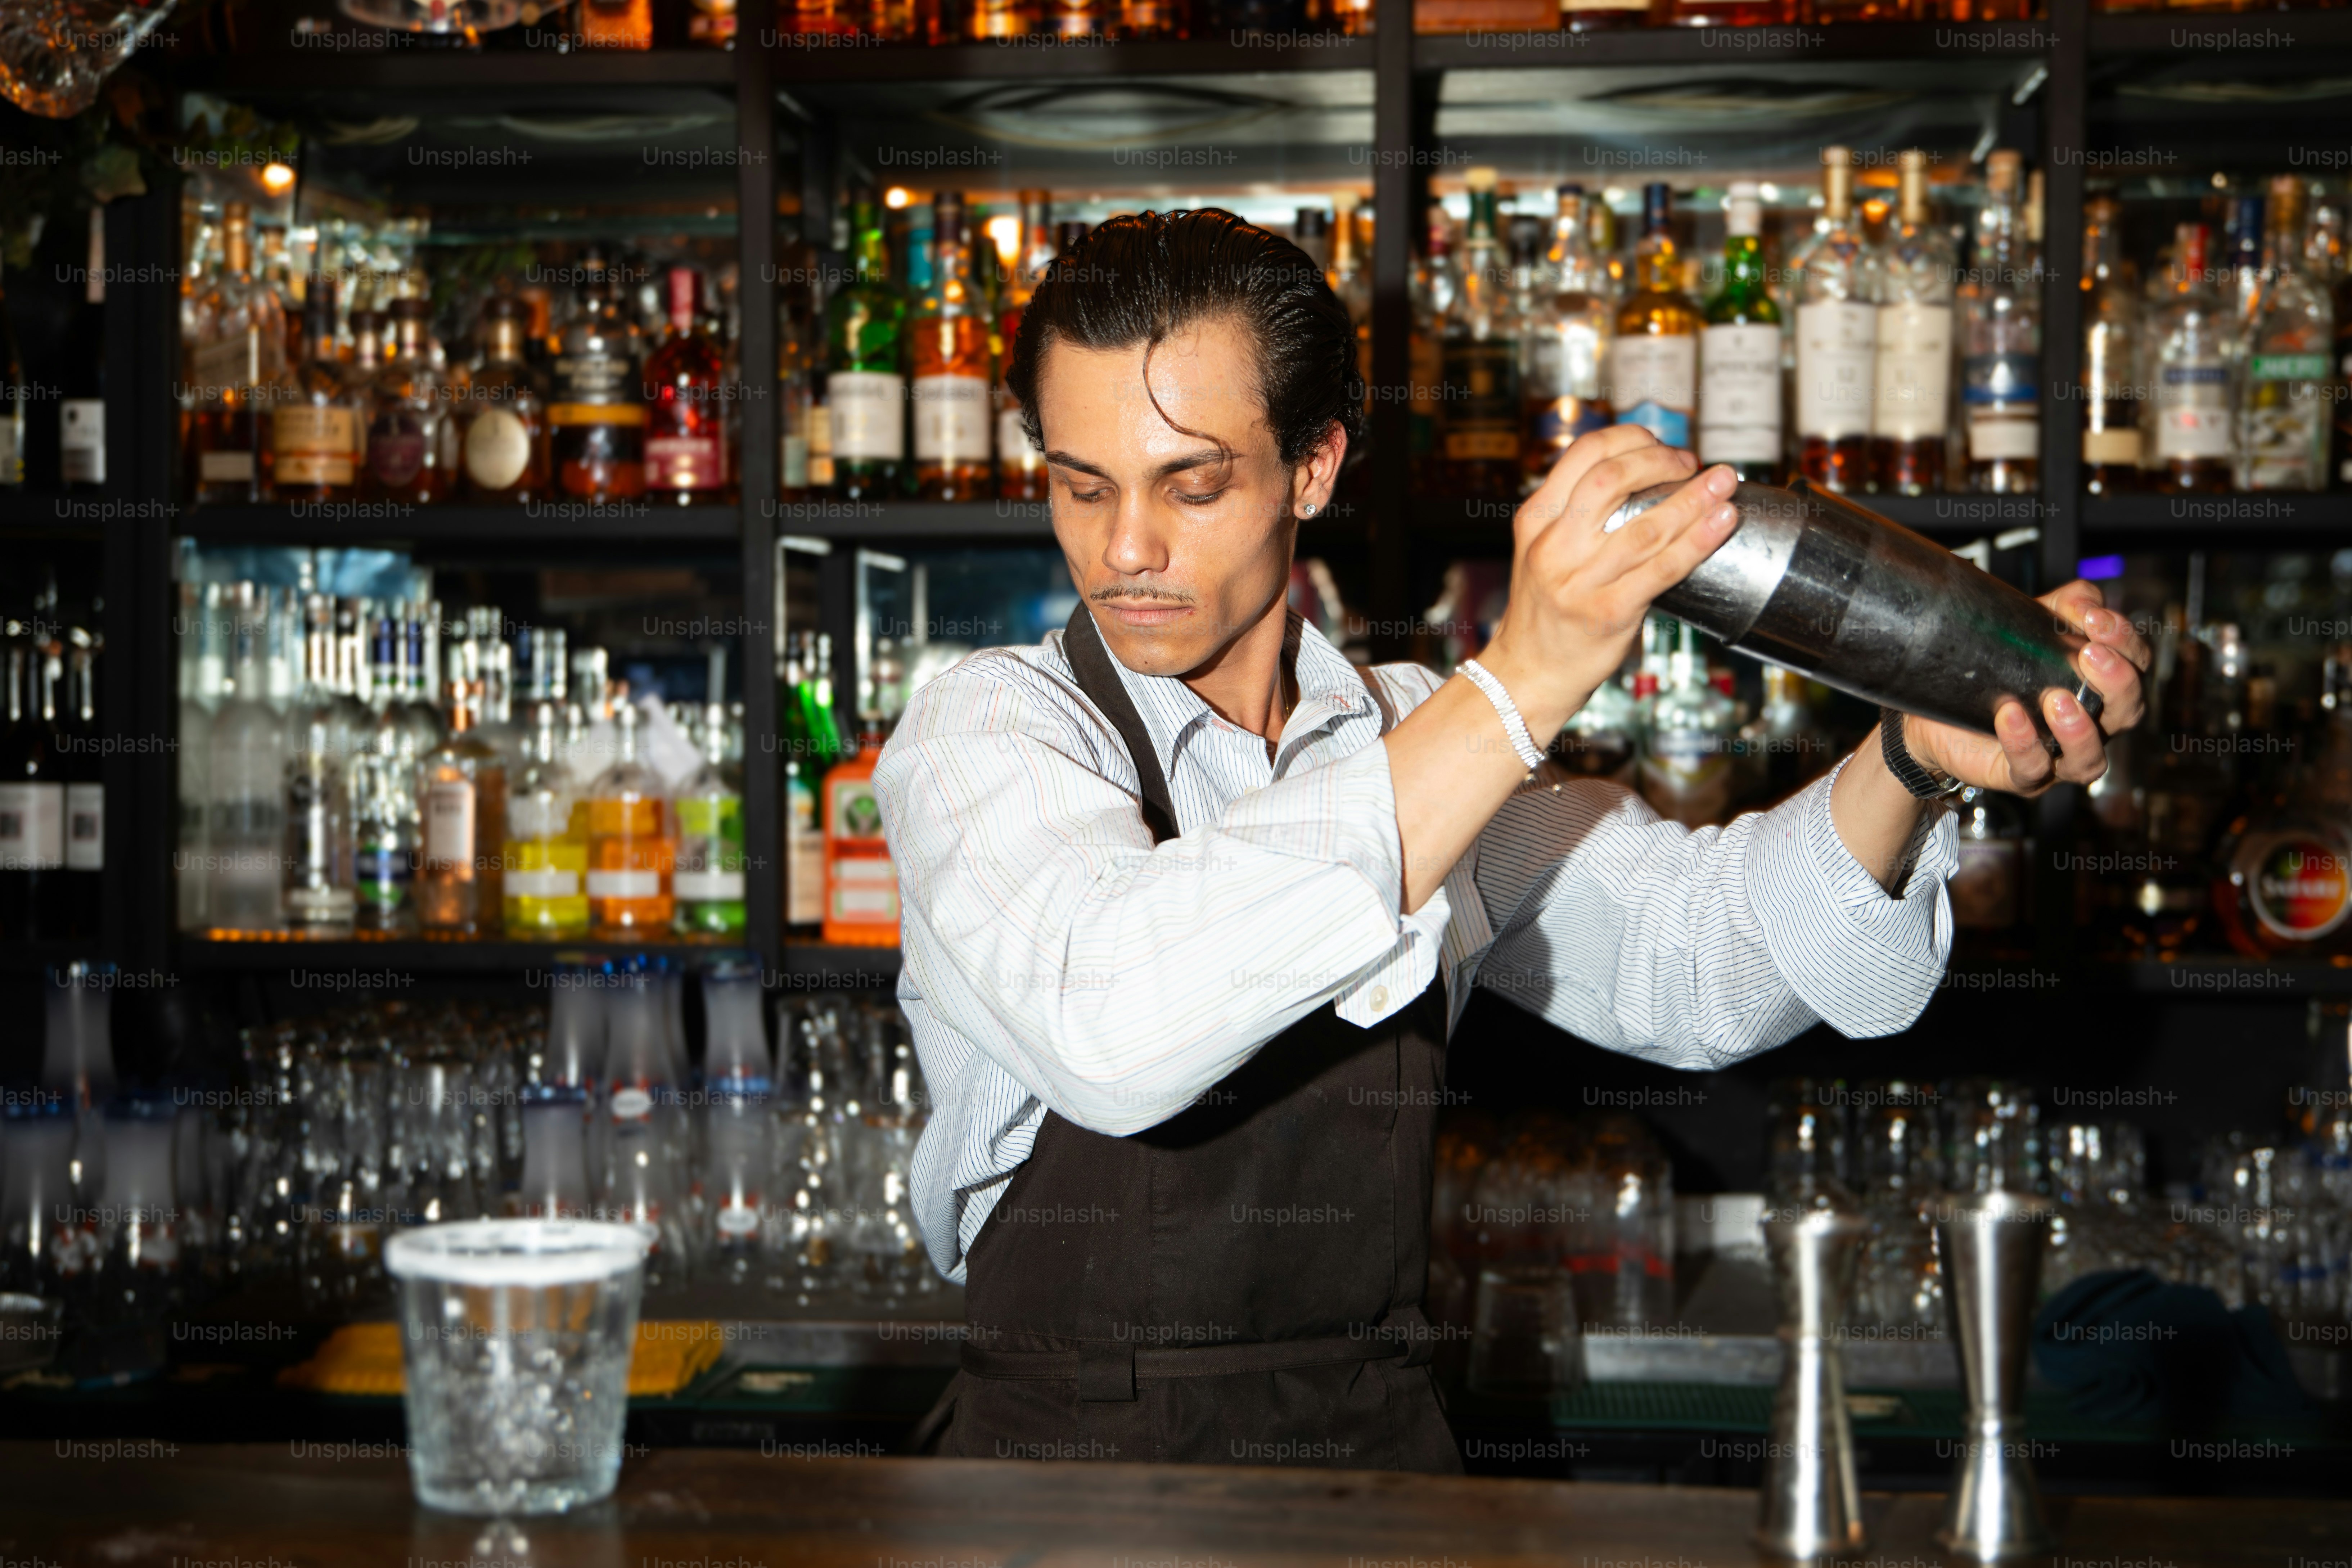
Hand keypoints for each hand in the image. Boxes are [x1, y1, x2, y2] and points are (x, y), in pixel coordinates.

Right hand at [1476, 426, 1740, 738]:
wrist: (1528, 673)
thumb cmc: (1546, 609)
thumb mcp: (1543, 550)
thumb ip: (1577, 514)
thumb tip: (1640, 472)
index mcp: (1536, 520)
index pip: (1583, 455)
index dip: (1630, 439)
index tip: (1659, 444)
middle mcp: (1554, 546)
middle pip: (1612, 480)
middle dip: (1661, 461)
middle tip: (1692, 463)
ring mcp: (1580, 581)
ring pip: (1646, 525)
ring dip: (1694, 498)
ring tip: (1725, 483)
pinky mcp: (1609, 612)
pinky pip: (1663, 569)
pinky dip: (1698, 542)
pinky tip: (1722, 523)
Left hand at [1902, 580, 2149, 796]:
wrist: (1936, 711)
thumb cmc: (1996, 669)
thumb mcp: (2031, 624)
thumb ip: (2066, 605)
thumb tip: (2088, 604)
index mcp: (2100, 687)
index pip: (2136, 665)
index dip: (2125, 641)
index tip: (2095, 618)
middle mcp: (2091, 726)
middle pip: (2128, 713)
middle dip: (2117, 683)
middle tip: (2089, 655)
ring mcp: (2058, 758)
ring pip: (2090, 759)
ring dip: (2080, 729)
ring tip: (2056, 699)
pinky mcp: (2021, 777)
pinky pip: (2032, 769)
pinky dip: (2024, 743)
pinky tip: (2010, 715)